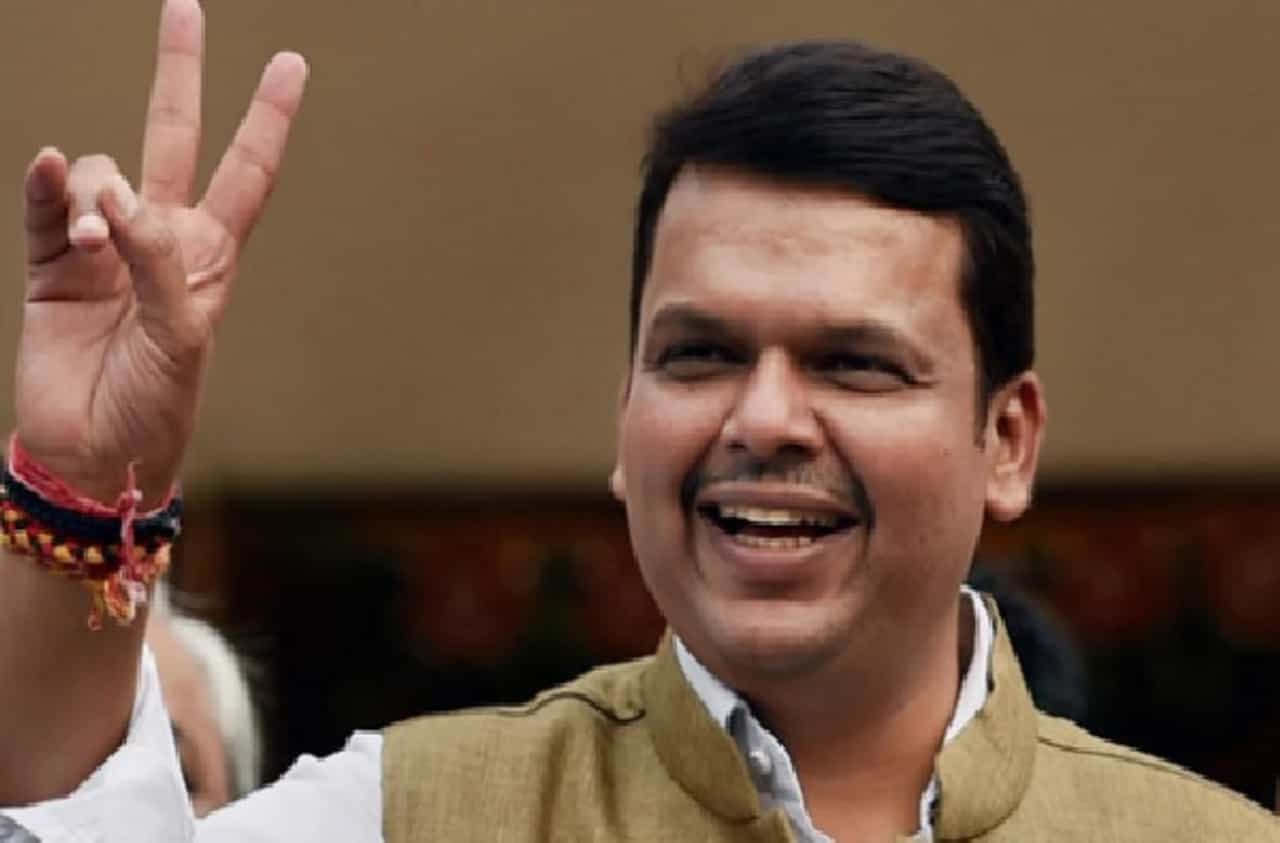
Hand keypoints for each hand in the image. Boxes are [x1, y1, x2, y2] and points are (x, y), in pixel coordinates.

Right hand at [14, 0, 307, 505]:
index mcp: (210, 257)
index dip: (266, 119)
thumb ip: (159, 265)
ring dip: (98, 193)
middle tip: (182, 6)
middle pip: (173, 139)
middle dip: (178, 74)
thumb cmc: (160, 405)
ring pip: (100, 174)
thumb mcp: (183, 339)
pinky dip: (47, 184)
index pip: (246, 173)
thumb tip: (121, 202)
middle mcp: (160, 239)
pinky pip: (44, 206)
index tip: (291, 63)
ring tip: (99, 242)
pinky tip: (49, 172)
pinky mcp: (51, 265)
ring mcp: (104, 248)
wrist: (97, 454)